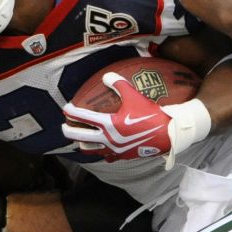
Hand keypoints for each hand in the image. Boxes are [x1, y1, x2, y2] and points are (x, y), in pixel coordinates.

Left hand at [61, 73, 210, 169]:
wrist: (167, 133)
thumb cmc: (150, 113)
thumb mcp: (134, 95)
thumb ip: (119, 84)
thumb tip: (106, 76)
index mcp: (108, 124)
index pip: (83, 117)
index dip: (72, 112)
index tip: (65, 109)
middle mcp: (108, 139)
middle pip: (81, 136)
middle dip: (69, 131)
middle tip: (64, 127)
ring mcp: (114, 149)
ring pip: (91, 150)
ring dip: (82, 144)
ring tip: (79, 140)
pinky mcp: (123, 156)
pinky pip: (107, 156)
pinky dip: (101, 152)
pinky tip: (101, 149)